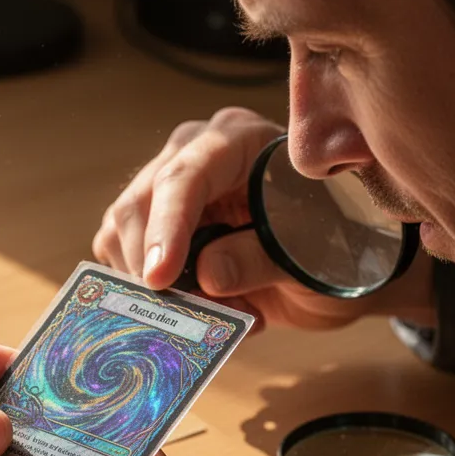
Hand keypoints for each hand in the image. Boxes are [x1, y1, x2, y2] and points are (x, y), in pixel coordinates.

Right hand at [92, 107, 435, 329]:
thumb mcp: (312, 257)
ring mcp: (167, 190)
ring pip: (121, 235)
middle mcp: (193, 154)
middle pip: (139, 205)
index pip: (185, 176)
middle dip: (150, 266)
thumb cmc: (333, 245)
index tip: (159, 278)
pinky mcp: (153, 226)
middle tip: (182, 314)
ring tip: (217, 311)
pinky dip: (155, 295)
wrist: (332, 263)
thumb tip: (206, 276)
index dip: (168, 227)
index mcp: (239, 141)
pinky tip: (204, 308)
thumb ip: (262, 260)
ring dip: (155, 287)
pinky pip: (125, 259)